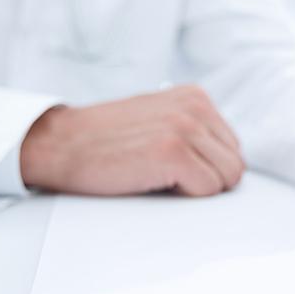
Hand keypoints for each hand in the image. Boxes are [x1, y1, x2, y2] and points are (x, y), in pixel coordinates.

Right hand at [20, 86, 243, 196]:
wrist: (59, 143)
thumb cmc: (108, 140)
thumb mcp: (160, 119)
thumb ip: (196, 130)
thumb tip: (231, 163)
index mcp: (196, 97)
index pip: (233, 148)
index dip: (206, 167)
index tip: (172, 165)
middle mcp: (196, 107)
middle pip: (235, 165)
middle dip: (207, 180)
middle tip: (166, 176)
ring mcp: (185, 128)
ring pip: (226, 179)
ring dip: (195, 188)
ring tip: (159, 176)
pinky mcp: (173, 152)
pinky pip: (207, 190)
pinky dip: (184, 196)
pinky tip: (152, 181)